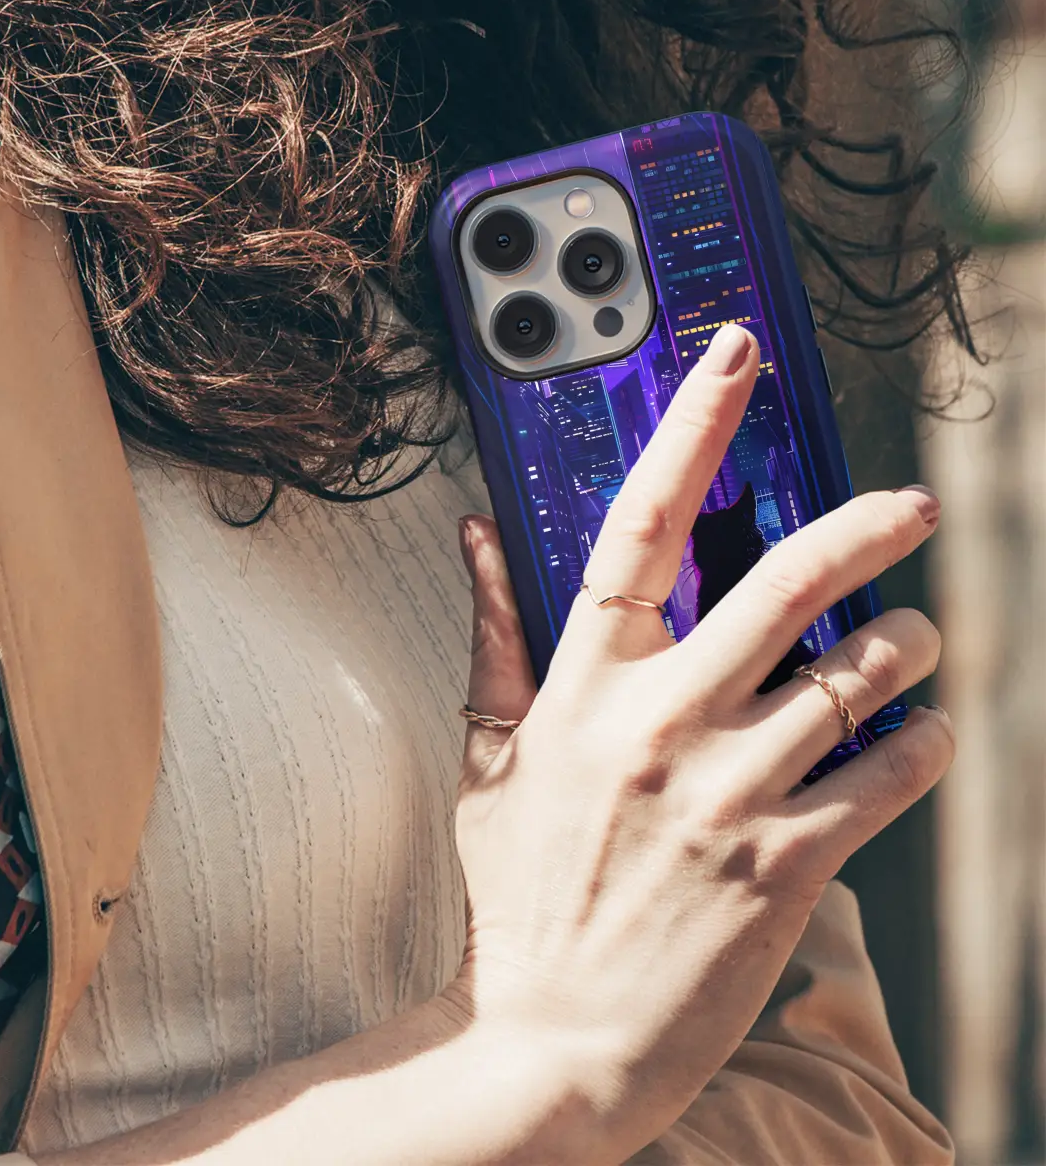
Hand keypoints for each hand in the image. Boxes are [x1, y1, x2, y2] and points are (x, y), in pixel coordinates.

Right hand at [451, 324, 952, 1159]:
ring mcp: (727, 793)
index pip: (637, 526)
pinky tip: (918, 735)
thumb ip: (493, 636)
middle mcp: (660, 725)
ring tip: (918, 641)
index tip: (732, 361)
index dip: (690, 430)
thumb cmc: (520, 893)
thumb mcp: (490, 758)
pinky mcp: (786, 864)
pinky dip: (922, 742)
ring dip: (910, 645)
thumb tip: (477, 535)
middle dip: (866, 527)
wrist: (552, 1038)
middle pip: (784, 582)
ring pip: (858, 675)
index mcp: (583, 688)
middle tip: (908, 506)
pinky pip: (887, 775)